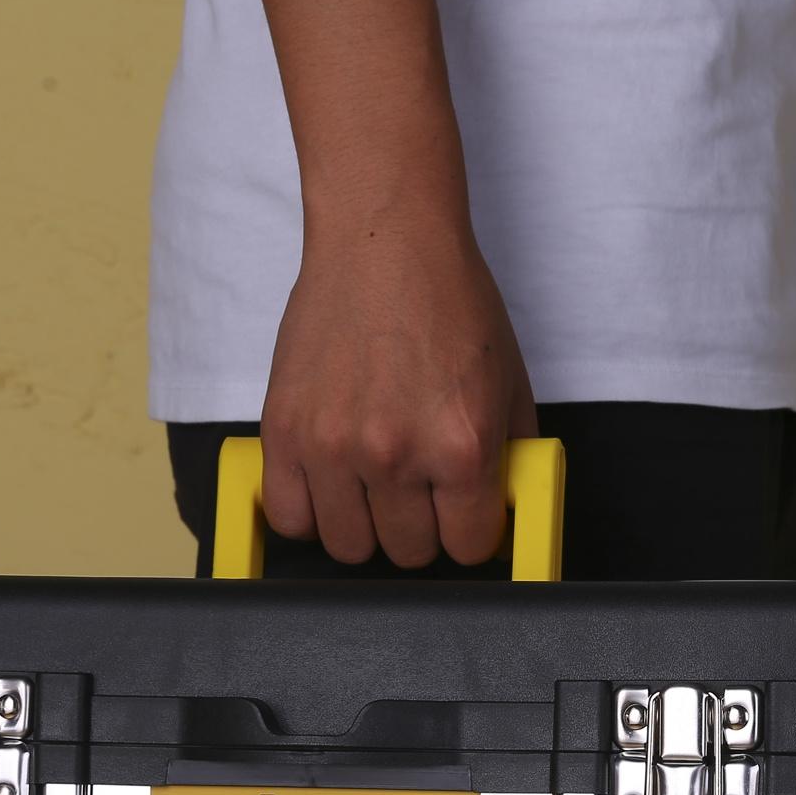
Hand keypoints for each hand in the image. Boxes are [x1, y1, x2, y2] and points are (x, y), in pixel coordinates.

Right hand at [260, 216, 537, 567]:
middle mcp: (394, 454)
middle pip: (407, 553)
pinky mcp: (284, 433)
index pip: (468, 547)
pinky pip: (288, 518)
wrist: (383, 241)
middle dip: (420, 531)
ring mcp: (333, 447)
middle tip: (418, 494)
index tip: (462, 517)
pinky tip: (328, 488)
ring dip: (365, 528)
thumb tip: (506, 516)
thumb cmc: (447, 301)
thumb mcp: (508, 383)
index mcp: (460, 447)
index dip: (470, 534)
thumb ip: (510, 458)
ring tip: (372, 491)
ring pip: (347, 546)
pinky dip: (309, 514)